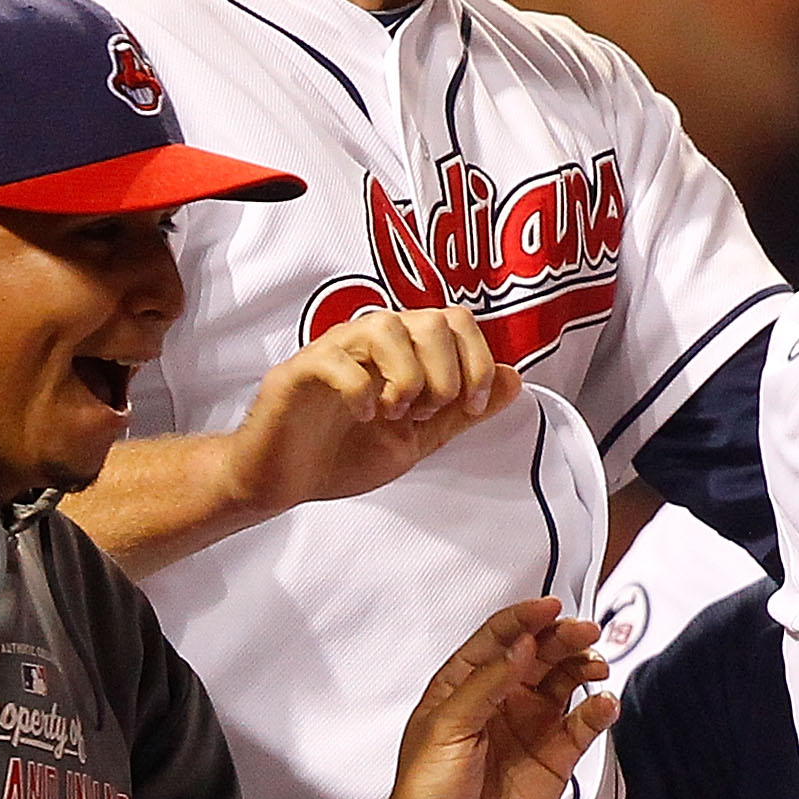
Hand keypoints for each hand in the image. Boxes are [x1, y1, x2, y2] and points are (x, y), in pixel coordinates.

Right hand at [221, 307, 521, 518]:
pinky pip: (338, 360)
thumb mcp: (419, 438)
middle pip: (429, 319)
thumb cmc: (344, 452)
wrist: (285, 479)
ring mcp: (334, 350)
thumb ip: (462, 410)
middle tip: (429, 411)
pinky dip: (362, 391)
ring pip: (385, 326)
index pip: (456, 320)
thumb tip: (513, 378)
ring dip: (406, 375)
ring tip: (396, 412)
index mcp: (403, 349)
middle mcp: (370, 339)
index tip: (470, 405)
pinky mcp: (300, 371)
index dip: (477, 360)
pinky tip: (364, 417)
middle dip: (446, 372)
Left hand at [358, 598, 616, 798]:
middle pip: (538, 655)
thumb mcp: (447, 729)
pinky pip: (582, 726)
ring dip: (582, 668)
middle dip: (562, 638)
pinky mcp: (553, 760)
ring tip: (596, 666)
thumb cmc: (426, 796)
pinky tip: (603, 704)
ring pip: (564, 683)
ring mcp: (528, 728)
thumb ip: (488, 683)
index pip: (499, 638)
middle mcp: (499, 701)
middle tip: (584, 633)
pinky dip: (597, 711)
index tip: (551, 608)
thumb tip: (522, 643)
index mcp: (463, 686)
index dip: (525, 619)